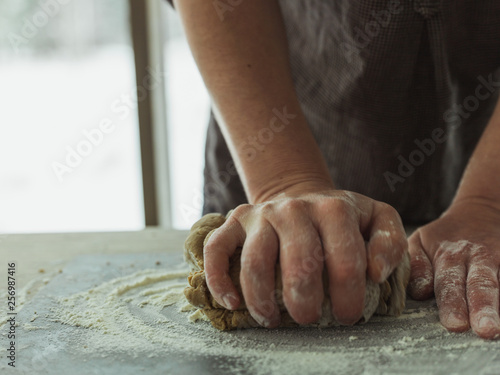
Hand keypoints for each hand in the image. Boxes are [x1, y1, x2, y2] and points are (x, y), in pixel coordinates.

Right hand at [203, 188, 406, 327]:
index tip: (347, 315)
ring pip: (255, 262)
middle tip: (310, 319)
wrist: (300, 196)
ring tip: (272, 320)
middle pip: (298, 263)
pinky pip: (216, 250)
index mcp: (334, 209)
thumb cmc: (340, 218)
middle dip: (306, 303)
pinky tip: (233, 303)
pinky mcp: (236, 221)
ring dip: (262, 300)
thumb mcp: (377, 219)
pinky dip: (219, 280)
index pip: (344, 259)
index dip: (349, 296)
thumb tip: (376, 274)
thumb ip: (390, 242)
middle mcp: (294, 208)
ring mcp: (261, 214)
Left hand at [408, 198, 499, 338]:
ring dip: (497, 305)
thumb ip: (416, 265)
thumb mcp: (420, 241)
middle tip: (484, 329)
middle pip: (480, 284)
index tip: (454, 323)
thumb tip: (420, 292)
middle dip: (481, 307)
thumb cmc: (443, 236)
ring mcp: (498, 261)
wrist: (479, 212)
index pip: (449, 282)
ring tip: (498, 327)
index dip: (452, 302)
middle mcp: (477, 258)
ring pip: (499, 283)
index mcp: (449, 255)